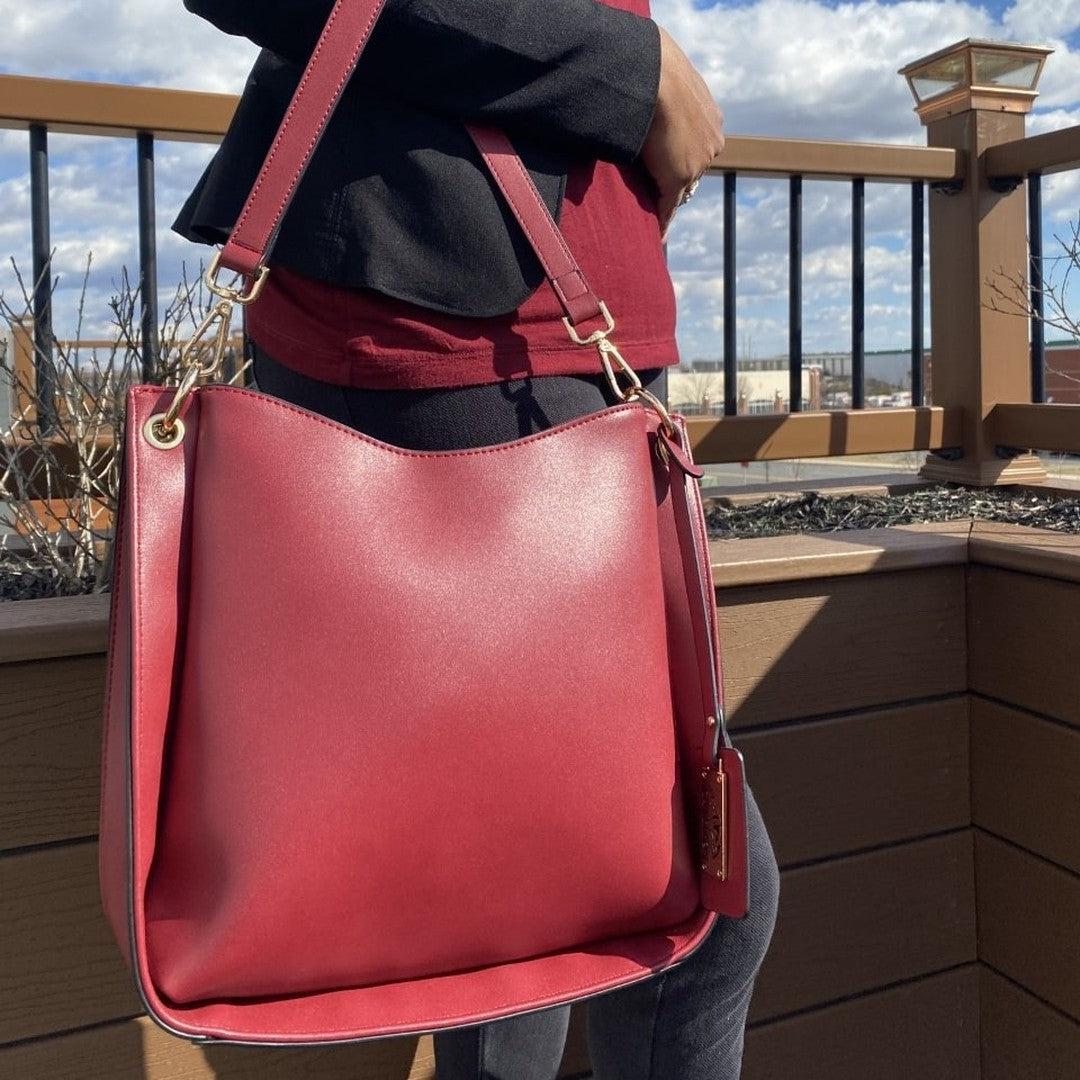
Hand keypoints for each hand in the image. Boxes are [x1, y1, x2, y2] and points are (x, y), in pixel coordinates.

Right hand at [639, 26, 724, 241]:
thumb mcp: (663, 78)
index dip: (681, 158)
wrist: (654, 73)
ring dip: (667, 200)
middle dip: (677, 182)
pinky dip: (662, 220)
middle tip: (661, 197)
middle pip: (692, 171)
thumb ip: (660, 92)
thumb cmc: (651, 65)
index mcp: (710, 116)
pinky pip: (669, 205)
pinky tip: (656, 236)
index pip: (695, 147)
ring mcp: (698, 161)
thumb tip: (638, 87)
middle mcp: (711, 140)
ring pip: (681, 188)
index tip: (673, 168)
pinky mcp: (679, 176)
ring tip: (653, 218)